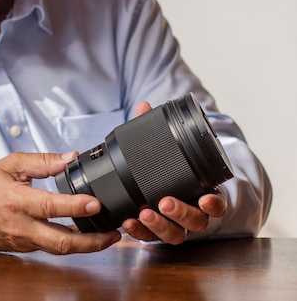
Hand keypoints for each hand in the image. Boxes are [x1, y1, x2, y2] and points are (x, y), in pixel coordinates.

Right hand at [0, 152, 120, 253]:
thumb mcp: (9, 165)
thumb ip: (42, 161)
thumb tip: (70, 157)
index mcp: (17, 201)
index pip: (51, 207)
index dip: (76, 207)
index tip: (97, 204)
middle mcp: (21, 225)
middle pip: (61, 241)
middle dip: (92, 241)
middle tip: (114, 233)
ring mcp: (22, 241)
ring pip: (58, 249)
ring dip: (85, 245)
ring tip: (107, 237)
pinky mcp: (22, 249)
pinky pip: (49, 248)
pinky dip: (68, 243)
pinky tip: (83, 236)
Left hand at [121, 100, 227, 243]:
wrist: (161, 189)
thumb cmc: (169, 168)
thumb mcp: (166, 149)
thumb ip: (155, 129)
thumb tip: (144, 106)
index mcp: (202, 193)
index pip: (217, 204)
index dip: (214, 204)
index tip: (206, 198)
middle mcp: (192, 214)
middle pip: (195, 222)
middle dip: (181, 213)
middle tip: (165, 203)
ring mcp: (174, 226)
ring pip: (175, 234)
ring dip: (160, 226)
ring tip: (144, 214)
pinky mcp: (155, 232)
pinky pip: (151, 239)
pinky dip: (140, 232)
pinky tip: (128, 222)